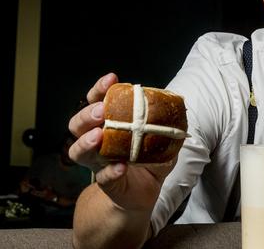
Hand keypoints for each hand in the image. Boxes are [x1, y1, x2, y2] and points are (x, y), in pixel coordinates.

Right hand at [68, 73, 175, 210]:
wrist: (144, 192)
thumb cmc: (148, 159)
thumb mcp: (160, 139)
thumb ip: (165, 124)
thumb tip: (177, 108)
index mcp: (108, 124)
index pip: (95, 101)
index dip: (99, 89)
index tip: (111, 79)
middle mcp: (96, 141)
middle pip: (77, 124)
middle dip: (87, 114)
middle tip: (102, 111)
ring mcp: (98, 163)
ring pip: (78, 150)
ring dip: (87, 141)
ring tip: (99, 136)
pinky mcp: (106, 183)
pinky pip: (103, 177)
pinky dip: (110, 171)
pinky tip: (121, 166)